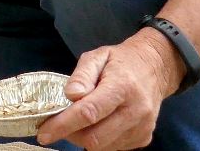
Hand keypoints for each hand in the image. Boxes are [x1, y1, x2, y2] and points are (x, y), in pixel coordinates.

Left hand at [35, 31, 183, 149]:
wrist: (155, 68)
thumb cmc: (120, 61)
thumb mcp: (97, 56)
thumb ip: (81, 75)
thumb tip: (70, 96)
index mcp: (122, 87)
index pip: (89, 112)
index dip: (63, 125)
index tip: (44, 132)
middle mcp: (136, 111)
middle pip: (95, 136)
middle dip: (70, 134)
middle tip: (58, 123)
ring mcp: (142, 127)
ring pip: (103, 146)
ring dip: (83, 138)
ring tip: (78, 120)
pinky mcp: (144, 138)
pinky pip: (114, 147)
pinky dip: (99, 140)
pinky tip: (98, 123)